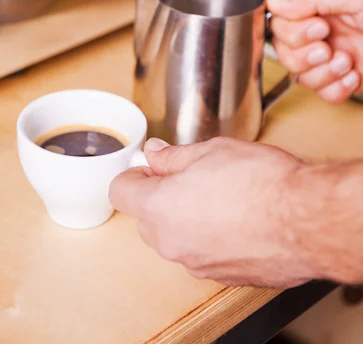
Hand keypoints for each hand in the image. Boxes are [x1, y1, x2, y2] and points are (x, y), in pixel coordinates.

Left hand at [109, 138, 319, 287]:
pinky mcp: (223, 276)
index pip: (120, 192)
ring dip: (188, 219)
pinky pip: (204, 254)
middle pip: (147, 219)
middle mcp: (172, 242)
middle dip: (162, 198)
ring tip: (222, 197)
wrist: (307, 220)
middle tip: (192, 178)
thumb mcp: (211, 152)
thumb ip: (173, 157)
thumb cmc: (261, 183)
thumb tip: (154, 154)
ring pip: (177, 238)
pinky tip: (239, 220)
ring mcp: (197, 264)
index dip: (135, 175)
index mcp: (160, 207)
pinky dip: (212, 238)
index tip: (152, 169)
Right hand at [267, 0, 362, 102]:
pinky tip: (355, 75)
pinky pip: (325, 95)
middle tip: (326, 46)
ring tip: (346, 61)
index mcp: (324, 5)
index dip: (290, 29)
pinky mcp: (349, 80)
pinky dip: (336, 89)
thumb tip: (273, 0)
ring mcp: (336, 56)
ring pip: (301, 75)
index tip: (317, 25)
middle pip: (284, 50)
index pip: (281, 19)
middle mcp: (326, 31)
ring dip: (320, 73)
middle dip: (302, 54)